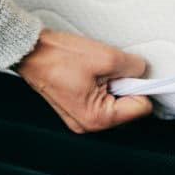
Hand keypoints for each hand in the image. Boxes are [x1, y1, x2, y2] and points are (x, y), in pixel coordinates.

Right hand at [17, 29, 151, 132]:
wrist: (30, 50)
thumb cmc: (58, 56)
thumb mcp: (106, 57)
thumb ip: (133, 67)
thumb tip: (143, 71)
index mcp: (97, 118)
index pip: (141, 107)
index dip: (140, 85)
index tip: (132, 72)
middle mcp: (88, 123)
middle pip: (128, 106)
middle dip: (124, 84)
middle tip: (108, 68)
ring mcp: (81, 116)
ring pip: (115, 100)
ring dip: (112, 81)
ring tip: (96, 68)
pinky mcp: (77, 106)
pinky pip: (102, 96)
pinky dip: (102, 82)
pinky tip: (90, 71)